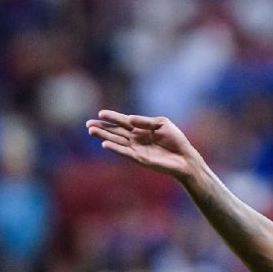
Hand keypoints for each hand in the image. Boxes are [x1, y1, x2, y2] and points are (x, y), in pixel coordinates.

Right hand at [85, 110, 201, 180]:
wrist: (184, 157)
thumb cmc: (175, 139)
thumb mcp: (162, 124)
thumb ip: (145, 121)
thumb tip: (129, 118)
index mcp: (141, 127)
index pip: (123, 121)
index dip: (112, 117)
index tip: (100, 113)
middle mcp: (136, 138)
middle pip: (115, 131)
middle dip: (102, 127)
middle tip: (88, 124)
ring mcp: (136, 148)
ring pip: (116, 141)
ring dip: (104, 136)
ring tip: (92, 131)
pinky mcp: (139, 158)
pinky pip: (124, 152)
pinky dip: (115, 148)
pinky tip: (105, 144)